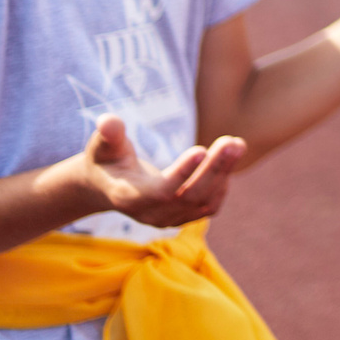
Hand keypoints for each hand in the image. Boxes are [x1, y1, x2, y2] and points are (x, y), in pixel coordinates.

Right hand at [75, 115, 243, 228]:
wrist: (106, 187)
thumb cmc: (106, 159)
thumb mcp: (102, 145)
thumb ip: (109, 134)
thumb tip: (108, 120)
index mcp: (128, 196)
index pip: (160, 191)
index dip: (182, 173)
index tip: (202, 149)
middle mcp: (149, 213)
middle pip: (190, 196)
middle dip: (214, 168)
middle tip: (232, 141)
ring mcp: (167, 219)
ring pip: (203, 202)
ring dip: (223, 173)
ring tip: (237, 144)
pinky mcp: (181, 218)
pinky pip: (208, 207)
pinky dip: (222, 185)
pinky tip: (227, 161)